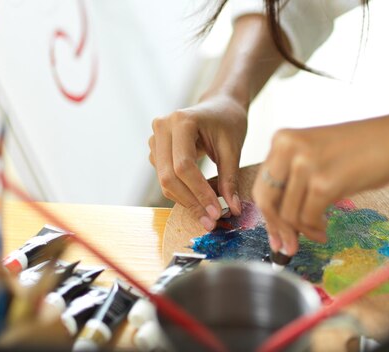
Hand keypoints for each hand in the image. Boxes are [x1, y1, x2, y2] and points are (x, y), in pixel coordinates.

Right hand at [149, 94, 246, 230]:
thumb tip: (232, 209)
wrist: (219, 105)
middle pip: (169, 176)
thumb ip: (230, 178)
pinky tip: (200, 201)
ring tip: (208, 214)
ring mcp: (155, 139)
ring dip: (185, 201)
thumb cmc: (228, 122)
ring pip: (164, 181)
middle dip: (191, 202)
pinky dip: (181, 193)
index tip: (217, 212)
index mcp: (181, 121)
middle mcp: (162, 128)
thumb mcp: (233, 148)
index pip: (184, 166)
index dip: (200, 192)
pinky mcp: (156, 150)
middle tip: (211, 220)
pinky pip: (164, 178)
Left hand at [253, 112, 388, 254]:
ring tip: (317, 234)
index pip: (262, 185)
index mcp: (282, 139)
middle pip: (267, 200)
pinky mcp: (324, 183)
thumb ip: (294, 179)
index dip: (267, 215)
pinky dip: (314, 231)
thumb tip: (279, 220)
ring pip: (287, 214)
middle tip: (286, 247)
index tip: (275, 234)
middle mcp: (288, 148)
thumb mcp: (317, 154)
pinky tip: (324, 231)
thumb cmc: (361, 148)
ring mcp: (305, 165)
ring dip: (301, 232)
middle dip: (276, 228)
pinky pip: (308, 218)